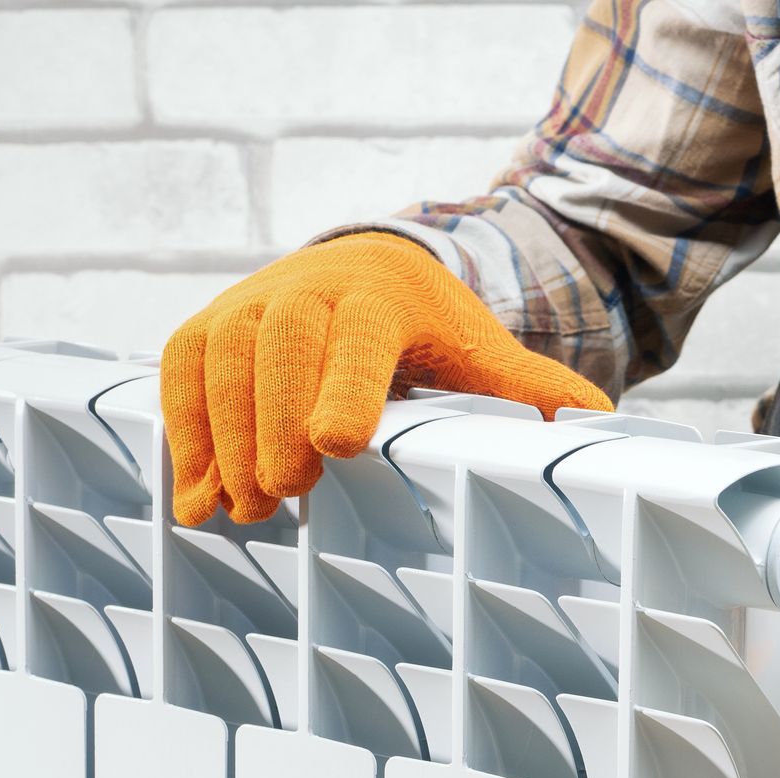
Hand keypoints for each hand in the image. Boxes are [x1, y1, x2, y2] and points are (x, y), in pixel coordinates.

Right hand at [161, 232, 612, 524]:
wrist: (359, 264)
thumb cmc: (424, 328)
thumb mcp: (477, 351)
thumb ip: (528, 388)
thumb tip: (599, 422)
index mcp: (382, 295)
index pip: (359, 337)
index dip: (343, 385)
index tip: (335, 444)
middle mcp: (307, 287)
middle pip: (280, 349)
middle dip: (274, 425)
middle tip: (284, 499)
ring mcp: (248, 301)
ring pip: (222, 362)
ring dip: (224, 441)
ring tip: (243, 512)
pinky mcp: (205, 324)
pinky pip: (180, 373)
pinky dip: (183, 434)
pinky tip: (196, 498)